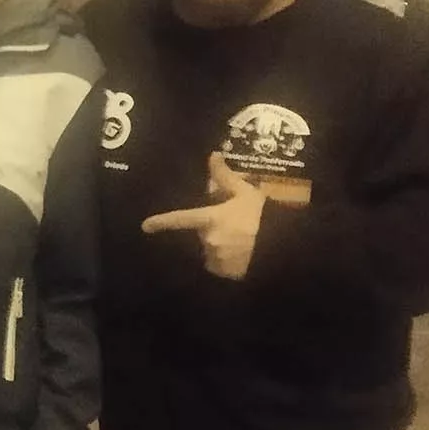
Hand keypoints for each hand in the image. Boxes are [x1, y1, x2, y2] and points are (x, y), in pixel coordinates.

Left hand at [141, 152, 264, 279]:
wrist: (283, 248)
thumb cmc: (263, 218)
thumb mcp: (247, 194)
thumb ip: (226, 177)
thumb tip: (213, 155)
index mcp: (209, 220)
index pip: (180, 219)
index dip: (161, 222)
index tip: (145, 226)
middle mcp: (207, 240)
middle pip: (201, 234)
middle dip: (212, 231)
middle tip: (235, 228)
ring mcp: (215, 259)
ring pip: (210, 251)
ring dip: (220, 247)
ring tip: (243, 242)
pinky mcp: (225, 274)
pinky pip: (220, 267)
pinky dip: (227, 261)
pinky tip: (243, 256)